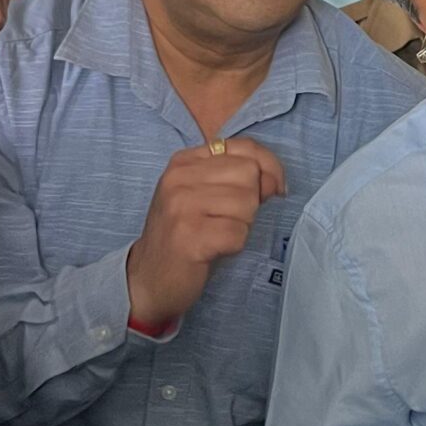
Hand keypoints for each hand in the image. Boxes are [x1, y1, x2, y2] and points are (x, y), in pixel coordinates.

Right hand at [125, 140, 286, 330]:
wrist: (149, 277)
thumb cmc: (184, 235)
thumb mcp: (204, 194)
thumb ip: (237, 177)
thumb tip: (276, 181)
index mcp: (184, 161)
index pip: (245, 147)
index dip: (269, 167)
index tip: (272, 189)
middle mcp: (179, 178)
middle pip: (249, 175)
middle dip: (251, 201)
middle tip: (229, 220)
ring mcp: (181, 206)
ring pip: (247, 204)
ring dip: (242, 225)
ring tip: (217, 234)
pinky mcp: (189, 237)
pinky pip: (238, 233)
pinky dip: (234, 245)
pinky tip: (215, 249)